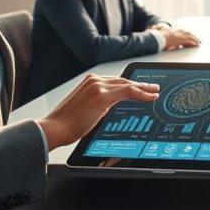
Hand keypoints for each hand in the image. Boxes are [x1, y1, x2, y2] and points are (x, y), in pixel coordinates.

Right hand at [37, 74, 159, 149]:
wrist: (55, 128)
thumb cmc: (67, 123)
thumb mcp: (85, 108)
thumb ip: (98, 104)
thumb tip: (108, 106)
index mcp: (90, 82)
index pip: (116, 81)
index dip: (131, 85)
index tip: (141, 88)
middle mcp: (94, 80)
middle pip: (124, 81)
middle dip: (140, 85)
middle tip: (153, 88)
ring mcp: (98, 86)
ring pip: (128, 85)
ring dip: (144, 89)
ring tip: (155, 92)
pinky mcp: (102, 96)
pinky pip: (128, 92)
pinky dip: (142, 94)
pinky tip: (150, 97)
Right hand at [157, 26, 200, 49]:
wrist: (157, 37)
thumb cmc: (158, 36)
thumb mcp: (161, 33)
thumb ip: (162, 31)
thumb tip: (157, 29)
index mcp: (175, 29)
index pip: (184, 31)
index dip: (188, 34)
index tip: (191, 36)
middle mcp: (179, 31)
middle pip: (189, 33)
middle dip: (194, 37)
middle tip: (198, 40)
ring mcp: (180, 34)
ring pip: (191, 37)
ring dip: (196, 40)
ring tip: (199, 43)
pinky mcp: (181, 39)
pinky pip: (189, 41)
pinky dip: (193, 43)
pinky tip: (196, 45)